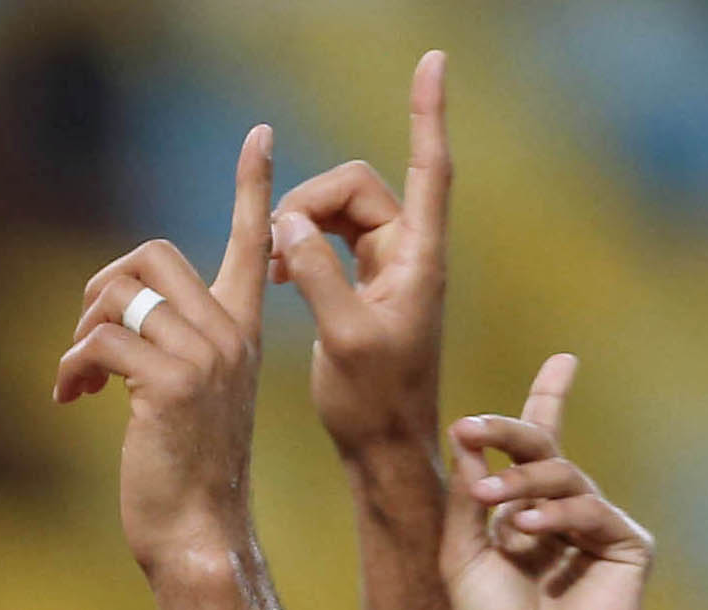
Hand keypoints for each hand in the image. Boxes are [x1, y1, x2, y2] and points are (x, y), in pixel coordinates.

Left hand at [56, 131, 276, 576]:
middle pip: (151, 254)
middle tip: (88, 336)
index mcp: (243, 329)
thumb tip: (118, 322)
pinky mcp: (169, 383)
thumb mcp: (190, 399)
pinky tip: (70, 398)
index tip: (261, 135)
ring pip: (118, 296)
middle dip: (101, 286)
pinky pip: (100, 340)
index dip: (254, 185)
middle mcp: (230, 332)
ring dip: (80, 333)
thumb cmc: (189, 476)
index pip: (254, 241)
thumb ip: (174, 350)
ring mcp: (204, 355)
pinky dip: (71, 366)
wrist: (200, 537)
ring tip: (75, 380)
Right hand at [271, 53, 452, 495]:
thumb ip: (320, 277)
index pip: (429, 167)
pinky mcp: (366, 287)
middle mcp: (410, 254)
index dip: (428, 113)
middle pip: (358, 188)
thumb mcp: (345, 341)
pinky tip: (279, 279)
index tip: (433, 61)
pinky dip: (301, 247)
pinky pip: (329, 241)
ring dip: (300, 228)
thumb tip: (290, 224)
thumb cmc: (375, 405)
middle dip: (312, 204)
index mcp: (419, 259)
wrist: (385, 451)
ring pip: (338, 213)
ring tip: (275, 273)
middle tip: (277, 256)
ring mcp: (388, 269)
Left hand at [447, 356, 654, 609]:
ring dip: (520, 484)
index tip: (564, 360)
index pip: (539, 451)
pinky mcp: (628, 546)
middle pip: (546, 450)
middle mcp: (566, 516)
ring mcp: (599, 529)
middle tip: (474, 426)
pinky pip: (591, 508)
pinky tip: (528, 530)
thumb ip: (466, 499)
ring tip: (490, 503)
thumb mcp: (463, 557)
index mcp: (529, 516)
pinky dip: (556, 515)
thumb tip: (465, 436)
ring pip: (563, 476)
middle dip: (511, 431)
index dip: (550, 402)